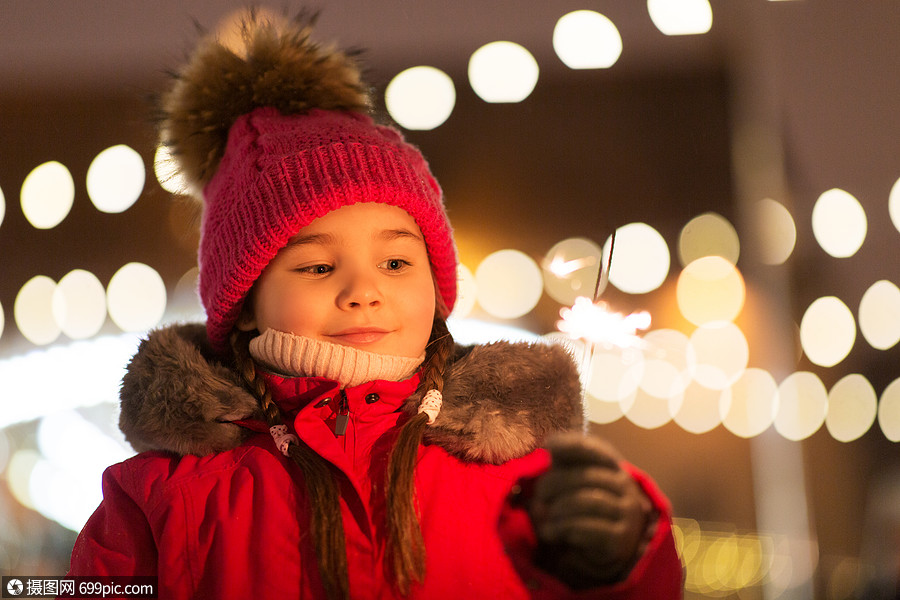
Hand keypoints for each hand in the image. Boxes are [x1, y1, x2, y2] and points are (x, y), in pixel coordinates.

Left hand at [530, 433, 651, 587]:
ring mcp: (627, 512)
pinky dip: (561, 528)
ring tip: (542, 517)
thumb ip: (559, 468)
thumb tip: (545, 451)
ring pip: (585, 501)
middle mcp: (625, 486)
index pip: (594, 448)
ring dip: (557, 509)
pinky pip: (586, 528)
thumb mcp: (571, 485)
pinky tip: (550, 532)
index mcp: (612, 466)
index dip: (571, 444)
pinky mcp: (620, 539)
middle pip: (585, 476)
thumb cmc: (582, 510)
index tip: (548, 447)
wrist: (604, 550)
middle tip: (538, 495)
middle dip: (554, 484)